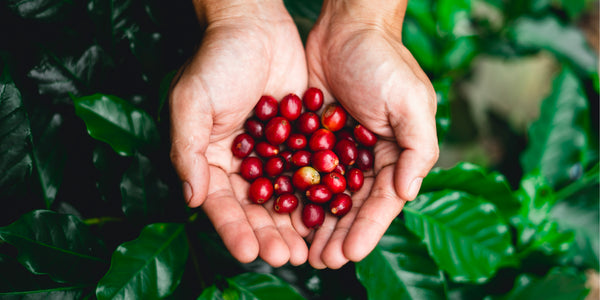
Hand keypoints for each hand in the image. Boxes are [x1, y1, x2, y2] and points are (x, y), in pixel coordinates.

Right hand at [169, 0, 308, 266]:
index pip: (220, 203)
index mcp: (209, 159)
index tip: (249, 252)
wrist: (254, 26)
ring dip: (294, 223)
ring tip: (307, 248)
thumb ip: (187, 150)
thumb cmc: (217, 61)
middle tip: (286, 257)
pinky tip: (328, 213)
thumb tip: (190, 198)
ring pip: (283, 196)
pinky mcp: (297, 140)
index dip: (233, 229)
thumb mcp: (191, 102)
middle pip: (254, 208)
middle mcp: (240, 163)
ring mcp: (270, 153)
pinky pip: (306, 172)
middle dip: (268, 234)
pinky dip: (315, 193)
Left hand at [302, 0, 438, 268]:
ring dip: (316, 225)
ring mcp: (338, 151)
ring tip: (302, 251)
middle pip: (352, 206)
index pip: (383, 201)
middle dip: (338, 235)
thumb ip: (417, 147)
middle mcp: (367, 159)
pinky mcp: (311, 139)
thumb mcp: (411, 100)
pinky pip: (303, 172)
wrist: (347, 27)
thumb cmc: (384, 61)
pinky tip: (282, 215)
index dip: (367, 229)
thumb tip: (408, 192)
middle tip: (321, 262)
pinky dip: (295, 195)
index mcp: (395, 155)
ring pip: (326, 197)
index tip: (349, 253)